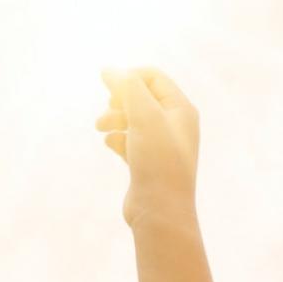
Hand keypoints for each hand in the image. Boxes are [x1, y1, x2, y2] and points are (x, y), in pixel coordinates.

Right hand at [95, 65, 199, 230]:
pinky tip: (111, 144)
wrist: (160, 211)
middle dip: (118, 100)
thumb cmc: (158, 161)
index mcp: (181, 110)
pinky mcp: (148, 163)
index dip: (129, 77)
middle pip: (141, 97)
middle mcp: (175, 125)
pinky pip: (129, 141)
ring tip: (101, 128)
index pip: (153, 77)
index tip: (107, 87)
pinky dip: (117, 138)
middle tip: (106, 112)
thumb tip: (109, 70)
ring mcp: (161, 145)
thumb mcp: (144, 116)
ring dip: (113, 119)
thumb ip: (128, 87)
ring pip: (132, 119)